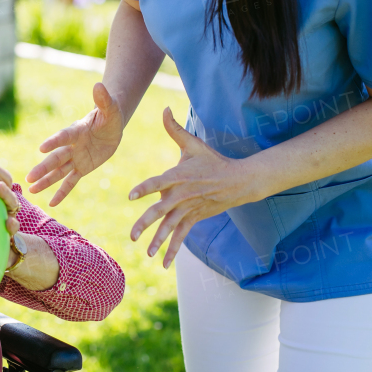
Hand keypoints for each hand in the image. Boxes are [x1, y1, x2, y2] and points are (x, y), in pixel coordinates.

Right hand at [26, 82, 124, 205]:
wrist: (110, 126)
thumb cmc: (110, 114)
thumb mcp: (111, 109)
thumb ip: (104, 99)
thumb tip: (99, 85)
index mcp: (77, 131)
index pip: (64, 137)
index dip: (54, 142)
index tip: (41, 148)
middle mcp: (72, 146)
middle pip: (55, 159)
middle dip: (43, 168)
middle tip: (28, 178)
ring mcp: (75, 158)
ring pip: (58, 172)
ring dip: (45, 181)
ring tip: (31, 190)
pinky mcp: (81, 168)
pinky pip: (70, 182)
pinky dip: (62, 192)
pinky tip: (52, 203)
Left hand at [130, 107, 254, 267]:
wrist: (239, 181)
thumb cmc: (212, 160)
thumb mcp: (193, 144)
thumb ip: (175, 129)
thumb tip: (164, 108)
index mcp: (179, 175)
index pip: (159, 182)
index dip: (145, 188)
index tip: (132, 196)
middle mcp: (182, 194)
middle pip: (162, 210)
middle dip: (146, 223)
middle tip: (133, 235)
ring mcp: (189, 208)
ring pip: (171, 227)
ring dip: (159, 241)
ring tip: (146, 252)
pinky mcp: (195, 218)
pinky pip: (182, 236)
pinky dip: (173, 250)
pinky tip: (163, 263)